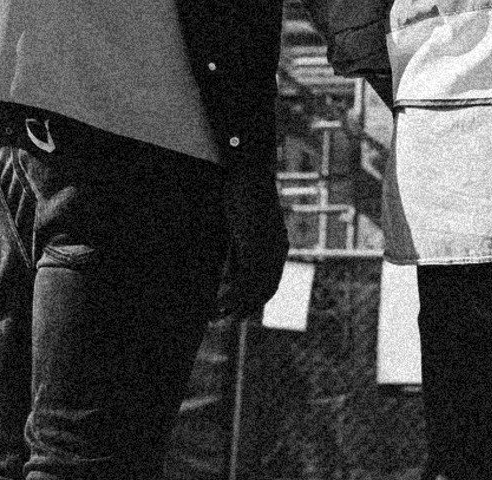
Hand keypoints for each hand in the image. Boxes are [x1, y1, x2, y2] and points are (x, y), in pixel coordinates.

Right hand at [214, 160, 287, 318]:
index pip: (269, 282)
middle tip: (223, 321)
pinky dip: (230, 297)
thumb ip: (241, 247)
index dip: (252, 298)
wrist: (249, 170)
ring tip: (214, 318)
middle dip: (245, 309)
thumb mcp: (243, 225)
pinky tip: (214, 304)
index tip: (234, 309)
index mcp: (277, 246)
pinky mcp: (255, 248)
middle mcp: (277, 251)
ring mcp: (268, 251)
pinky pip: (244, 281)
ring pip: (254, 291)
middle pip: (264, 291)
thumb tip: (228, 268)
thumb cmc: (243, 191)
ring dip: (234, 308)